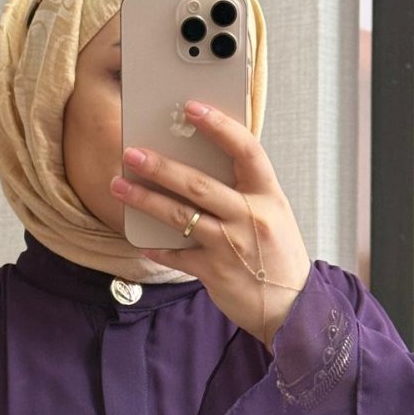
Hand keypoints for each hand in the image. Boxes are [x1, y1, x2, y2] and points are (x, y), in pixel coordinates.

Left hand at [110, 100, 312, 346]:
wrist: (294, 307)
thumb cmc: (277, 255)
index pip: (246, 149)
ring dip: (145, 200)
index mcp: (268, 195)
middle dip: (160, 166)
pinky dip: (157, 248)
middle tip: (131, 152)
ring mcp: (231, 245)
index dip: (219, 125)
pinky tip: (140, 241)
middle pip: (199, 184)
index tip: (191, 107)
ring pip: (180, 216)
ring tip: (119, 185)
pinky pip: (177, 255)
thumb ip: (244, 191)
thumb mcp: (273, 214)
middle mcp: (251, 216)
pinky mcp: (215, 272)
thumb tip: (197, 163)